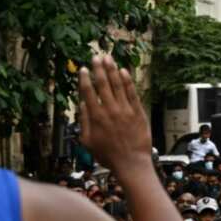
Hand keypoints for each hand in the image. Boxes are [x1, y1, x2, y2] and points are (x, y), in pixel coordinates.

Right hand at [78, 56, 152, 172]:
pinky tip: (123, 71)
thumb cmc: (108, 156)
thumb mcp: (88, 142)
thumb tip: (82, 105)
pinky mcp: (138, 112)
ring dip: (112, 70)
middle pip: (103, 84)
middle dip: (98, 69)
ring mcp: (125, 110)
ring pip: (118, 85)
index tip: (83, 69)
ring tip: (108, 58)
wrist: (131, 163)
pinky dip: (127, 81)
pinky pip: (132, 93)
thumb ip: (84, 122)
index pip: (88, 92)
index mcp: (96, 117)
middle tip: (96, 57)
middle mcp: (110, 110)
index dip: (85, 79)